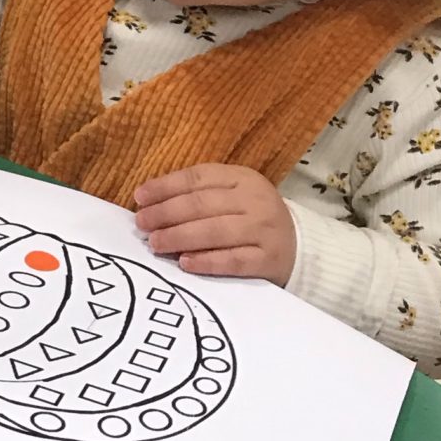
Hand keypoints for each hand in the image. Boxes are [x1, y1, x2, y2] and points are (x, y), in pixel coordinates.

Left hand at [133, 165, 296, 282]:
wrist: (300, 247)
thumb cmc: (252, 219)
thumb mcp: (232, 196)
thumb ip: (198, 196)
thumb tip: (149, 204)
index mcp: (243, 178)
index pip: (198, 177)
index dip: (165, 186)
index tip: (139, 198)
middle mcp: (255, 200)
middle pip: (202, 204)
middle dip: (166, 213)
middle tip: (142, 224)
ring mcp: (264, 230)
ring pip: (215, 231)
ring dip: (179, 236)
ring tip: (155, 243)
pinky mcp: (269, 259)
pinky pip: (233, 260)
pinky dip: (207, 261)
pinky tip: (185, 263)